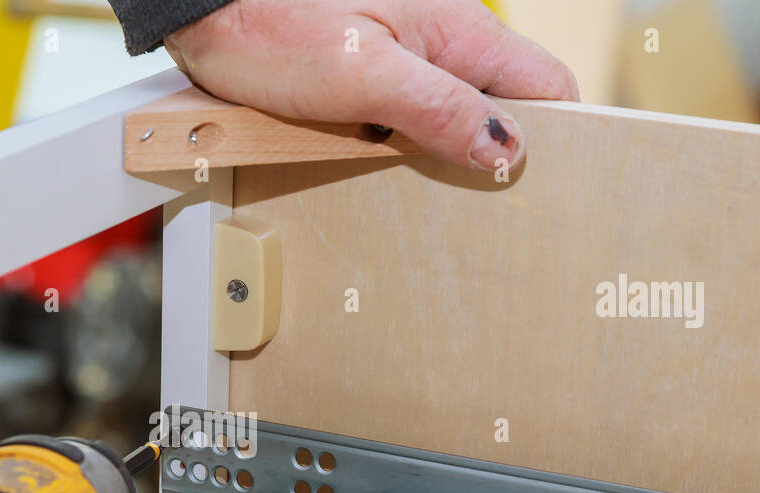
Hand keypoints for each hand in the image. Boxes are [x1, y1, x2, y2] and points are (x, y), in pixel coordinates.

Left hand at [165, 0, 578, 170]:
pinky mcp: (370, 71)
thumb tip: (505, 148)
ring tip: (426, 195)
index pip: (545, 85)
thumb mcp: (362, 76)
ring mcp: (406, 54)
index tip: (539, 188)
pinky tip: (385, 170)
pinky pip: (410, 115)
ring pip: (455, 113)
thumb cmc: (270, 25)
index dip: (553, 138)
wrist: (206, 7)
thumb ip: (439, 108)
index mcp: (458, 30)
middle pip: (501, 104)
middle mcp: (441, 38)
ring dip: (446, 154)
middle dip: (494, 154)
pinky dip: (406, 145)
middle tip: (475, 206)